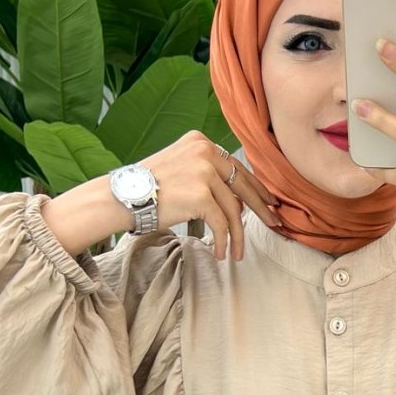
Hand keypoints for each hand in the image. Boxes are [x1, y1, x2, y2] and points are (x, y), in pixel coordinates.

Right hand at [143, 131, 282, 260]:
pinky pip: (221, 223)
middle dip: (260, 207)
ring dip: (237, 234)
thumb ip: (207, 175)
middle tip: (274, 222)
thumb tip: (237, 201)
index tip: (268, 202)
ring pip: (233, 209)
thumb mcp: (179, 167)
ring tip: (237, 252)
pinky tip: (220, 252)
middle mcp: (205, 151)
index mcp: (201, 142)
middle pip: (242, 184)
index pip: (236, 167)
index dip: (255, 187)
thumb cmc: (147, 189)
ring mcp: (204, 172)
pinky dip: (223, 240)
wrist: (121, 197)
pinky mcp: (201, 194)